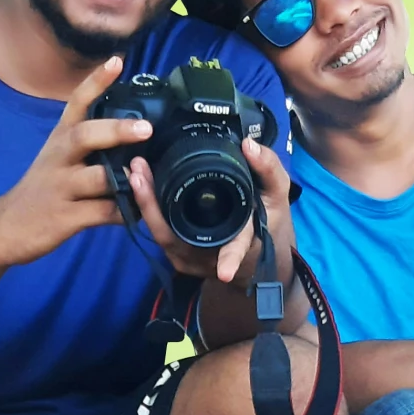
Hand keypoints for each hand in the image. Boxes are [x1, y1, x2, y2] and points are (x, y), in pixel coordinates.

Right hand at [0, 57, 148, 266]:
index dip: (96, 81)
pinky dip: (124, 213)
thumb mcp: (58, 157)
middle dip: (116, 130)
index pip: (76, 102)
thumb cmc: (43, 190)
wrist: (5, 228)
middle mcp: (59, 158)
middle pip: (84, 136)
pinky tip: (139, 213)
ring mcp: (61, 188)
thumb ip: (88, 143)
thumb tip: (132, 130)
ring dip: (125, 179)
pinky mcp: (65, 217)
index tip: (117, 61)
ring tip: (147, 178)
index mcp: (59, 139)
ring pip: (97, 178)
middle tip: (146, 128)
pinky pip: (102, 213)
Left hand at [127, 133, 295, 290]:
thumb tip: (249, 144)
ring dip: (145, 203)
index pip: (235, 249)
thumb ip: (268, 169)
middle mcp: (212, 257)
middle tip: (140, 176)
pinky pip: (159, 232)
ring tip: (136, 172)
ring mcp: (191, 260)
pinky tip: (139, 184)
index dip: (229, 257)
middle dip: (154, 207)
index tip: (224, 270)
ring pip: (163, 234)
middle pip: (178, 237)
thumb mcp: (277, 196)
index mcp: (241, 244)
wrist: (254, 253)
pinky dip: (148, 209)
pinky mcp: (177, 256)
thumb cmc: (267, 223)